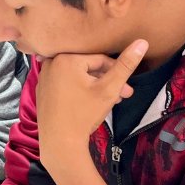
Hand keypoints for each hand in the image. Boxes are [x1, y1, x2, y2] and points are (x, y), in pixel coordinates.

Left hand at [36, 40, 148, 169]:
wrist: (60, 143)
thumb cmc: (85, 114)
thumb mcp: (109, 89)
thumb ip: (125, 65)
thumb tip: (142, 42)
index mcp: (66, 58)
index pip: (100, 60)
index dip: (116, 74)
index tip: (127, 89)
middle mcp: (51, 63)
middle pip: (88, 67)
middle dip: (106, 82)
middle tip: (121, 97)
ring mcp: (44, 77)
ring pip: (77, 76)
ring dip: (94, 86)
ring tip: (109, 101)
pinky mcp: (42, 90)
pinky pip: (65, 84)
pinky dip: (79, 90)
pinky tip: (90, 103)